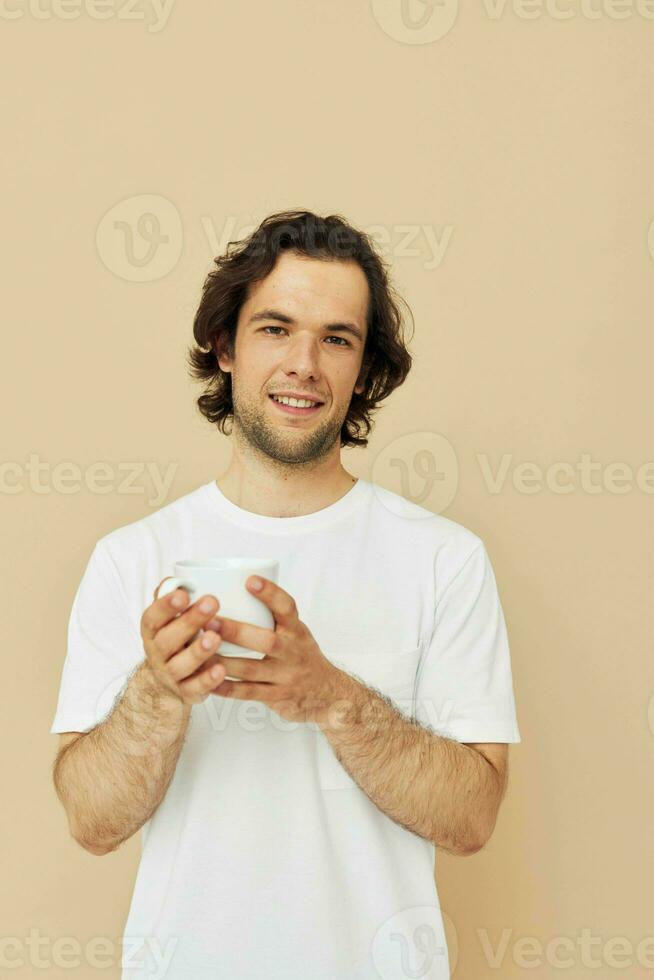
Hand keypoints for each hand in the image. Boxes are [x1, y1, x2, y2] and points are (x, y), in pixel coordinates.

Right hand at [139, 578, 226, 704]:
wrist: (167, 682)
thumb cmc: (176, 638)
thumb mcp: (170, 618)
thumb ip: (173, 598)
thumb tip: (179, 578)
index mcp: (152, 631)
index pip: (152, 618)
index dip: (165, 606)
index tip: (184, 593)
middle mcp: (158, 654)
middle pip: (167, 640)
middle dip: (189, 622)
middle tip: (211, 603)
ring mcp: (170, 675)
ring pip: (180, 665)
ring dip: (197, 652)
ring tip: (215, 638)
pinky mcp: (186, 693)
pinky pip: (195, 689)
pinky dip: (207, 681)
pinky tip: (221, 670)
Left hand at [207, 575, 347, 724]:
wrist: (326, 692)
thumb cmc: (299, 653)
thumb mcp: (295, 631)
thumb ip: (271, 614)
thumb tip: (234, 584)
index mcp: (296, 630)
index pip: (287, 607)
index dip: (270, 593)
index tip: (250, 580)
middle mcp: (293, 651)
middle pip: (267, 640)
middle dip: (237, 632)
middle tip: (210, 621)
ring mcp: (286, 676)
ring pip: (252, 669)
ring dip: (224, 662)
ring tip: (200, 652)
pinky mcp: (277, 697)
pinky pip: (248, 693)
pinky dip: (226, 688)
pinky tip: (208, 681)